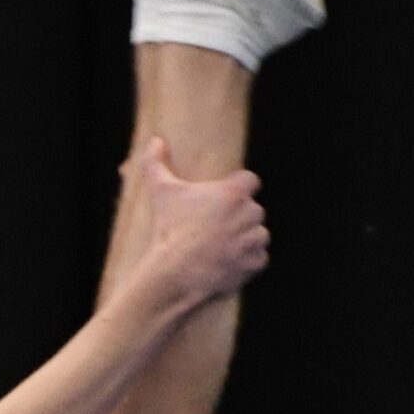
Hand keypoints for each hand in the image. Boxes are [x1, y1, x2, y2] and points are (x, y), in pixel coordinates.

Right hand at [125, 134, 269, 309]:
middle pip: (253, 209)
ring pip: (258, 234)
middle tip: (215, 226)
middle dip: (239, 216)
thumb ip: (156, 163)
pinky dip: (247, 261)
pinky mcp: (255, 262)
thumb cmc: (170, 230)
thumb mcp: (161, 192)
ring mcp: (255, 239)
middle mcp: (250, 213)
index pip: (250, 181)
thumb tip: (155, 141)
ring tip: (221, 246)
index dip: (239, 187)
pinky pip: (258, 258)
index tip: (225, 198)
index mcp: (234, 192)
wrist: (176, 272)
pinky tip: (227, 262)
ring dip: (246, 238)